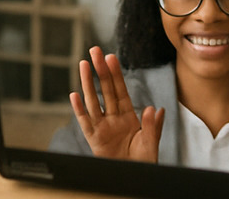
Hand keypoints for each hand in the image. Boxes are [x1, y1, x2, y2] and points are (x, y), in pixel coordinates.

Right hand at [70, 47, 163, 162]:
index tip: (111, 57)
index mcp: (128, 116)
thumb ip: (152, 126)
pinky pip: (85, 122)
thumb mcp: (151, 142)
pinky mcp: (94, 140)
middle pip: (105, 90)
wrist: (133, 177)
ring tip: (83, 64)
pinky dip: (79, 110)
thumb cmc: (143, 161)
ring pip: (93, 101)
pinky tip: (74, 96)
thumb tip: (154, 109)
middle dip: (100, 70)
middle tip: (94, 51)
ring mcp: (102, 128)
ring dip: (88, 83)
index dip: (116, 74)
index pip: (120, 90)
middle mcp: (113, 118)